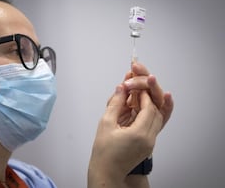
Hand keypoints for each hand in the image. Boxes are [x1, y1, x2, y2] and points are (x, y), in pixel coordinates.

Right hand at [88, 63, 173, 187]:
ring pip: (155, 119)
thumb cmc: (104, 153)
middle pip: (155, 113)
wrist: (106, 172)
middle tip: (137, 90)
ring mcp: (150, 144)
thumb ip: (115, 103)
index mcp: (140, 134)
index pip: (149, 108)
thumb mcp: (106, 123)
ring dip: (148, 108)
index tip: (135, 88)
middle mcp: (149, 140)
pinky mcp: (148, 146)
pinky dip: (146, 116)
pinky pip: (151, 127)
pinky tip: (136, 111)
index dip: (143, 96)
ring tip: (137, 99)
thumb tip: (121, 88)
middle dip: (148, 99)